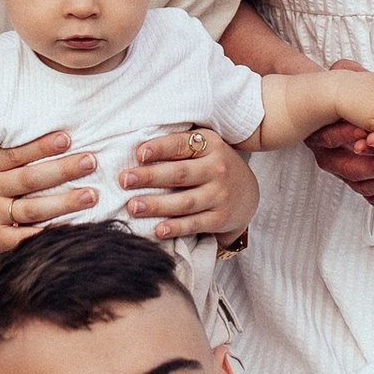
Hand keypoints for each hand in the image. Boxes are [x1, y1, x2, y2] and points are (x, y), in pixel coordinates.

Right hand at [0, 135, 99, 272]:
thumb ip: (0, 160)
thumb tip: (40, 138)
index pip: (16, 154)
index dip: (41, 145)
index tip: (66, 137)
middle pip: (31, 178)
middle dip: (63, 169)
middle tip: (91, 161)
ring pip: (34, 208)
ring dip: (65, 202)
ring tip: (91, 195)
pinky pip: (27, 237)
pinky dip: (50, 232)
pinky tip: (72, 228)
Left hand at [122, 130, 258, 242]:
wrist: (248, 193)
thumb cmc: (213, 165)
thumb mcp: (204, 147)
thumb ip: (178, 144)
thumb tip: (137, 148)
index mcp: (211, 145)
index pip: (182, 144)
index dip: (161, 148)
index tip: (139, 154)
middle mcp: (218, 168)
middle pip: (180, 173)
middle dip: (150, 177)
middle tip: (124, 180)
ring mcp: (220, 194)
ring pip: (185, 201)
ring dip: (157, 205)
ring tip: (133, 206)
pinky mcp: (220, 218)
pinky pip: (194, 223)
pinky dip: (176, 227)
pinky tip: (158, 229)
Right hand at [306, 62, 373, 205]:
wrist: (332, 106)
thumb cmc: (345, 94)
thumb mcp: (345, 85)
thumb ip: (348, 78)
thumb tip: (347, 67)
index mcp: (321, 135)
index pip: (332, 139)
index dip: (350, 137)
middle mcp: (328, 157)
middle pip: (350, 170)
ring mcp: (342, 170)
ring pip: (361, 186)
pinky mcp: (355, 180)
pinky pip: (370, 195)